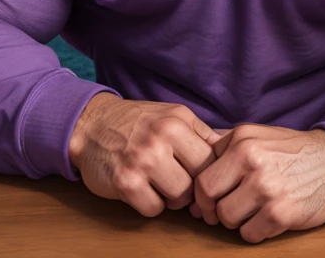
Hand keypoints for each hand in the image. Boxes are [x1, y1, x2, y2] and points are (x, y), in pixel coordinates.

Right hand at [68, 93, 222, 216]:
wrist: (91, 124)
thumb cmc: (137, 123)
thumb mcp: (172, 116)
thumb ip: (200, 134)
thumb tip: (232, 154)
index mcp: (179, 119)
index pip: (213, 158)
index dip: (211, 175)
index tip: (204, 181)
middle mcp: (162, 136)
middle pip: (199, 181)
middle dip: (192, 188)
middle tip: (179, 183)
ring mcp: (143, 159)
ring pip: (179, 198)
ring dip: (171, 198)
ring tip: (159, 182)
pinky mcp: (125, 181)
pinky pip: (154, 209)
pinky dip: (150, 204)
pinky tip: (141, 188)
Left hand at [190, 124, 324, 243]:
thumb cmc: (288, 150)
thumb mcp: (253, 135)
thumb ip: (223, 145)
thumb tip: (190, 166)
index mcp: (242, 141)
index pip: (202, 176)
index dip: (201, 194)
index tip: (207, 201)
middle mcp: (252, 161)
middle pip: (210, 199)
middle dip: (213, 209)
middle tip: (223, 210)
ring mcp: (267, 188)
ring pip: (227, 219)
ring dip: (235, 220)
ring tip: (249, 210)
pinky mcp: (281, 213)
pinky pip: (249, 235)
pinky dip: (253, 231)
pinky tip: (265, 218)